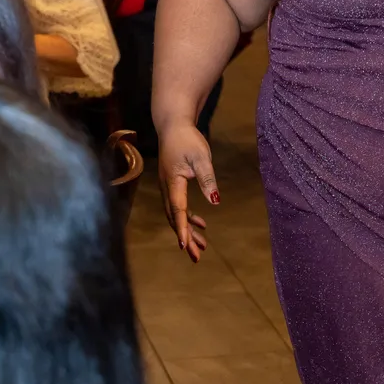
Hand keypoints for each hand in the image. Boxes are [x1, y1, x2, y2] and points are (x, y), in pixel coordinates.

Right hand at [158, 118, 219, 261]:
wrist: (173, 126)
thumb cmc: (187, 140)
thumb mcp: (201, 158)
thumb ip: (208, 180)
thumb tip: (215, 202)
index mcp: (173, 183)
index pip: (178, 211)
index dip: (182, 229)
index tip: (186, 247)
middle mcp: (167, 188)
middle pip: (175, 218)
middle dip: (186, 238)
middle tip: (197, 256)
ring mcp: (168, 187)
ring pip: (176, 215)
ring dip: (188, 231)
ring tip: (202, 247)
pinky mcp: (172, 185)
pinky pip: (178, 207)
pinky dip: (188, 218)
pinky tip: (202, 224)